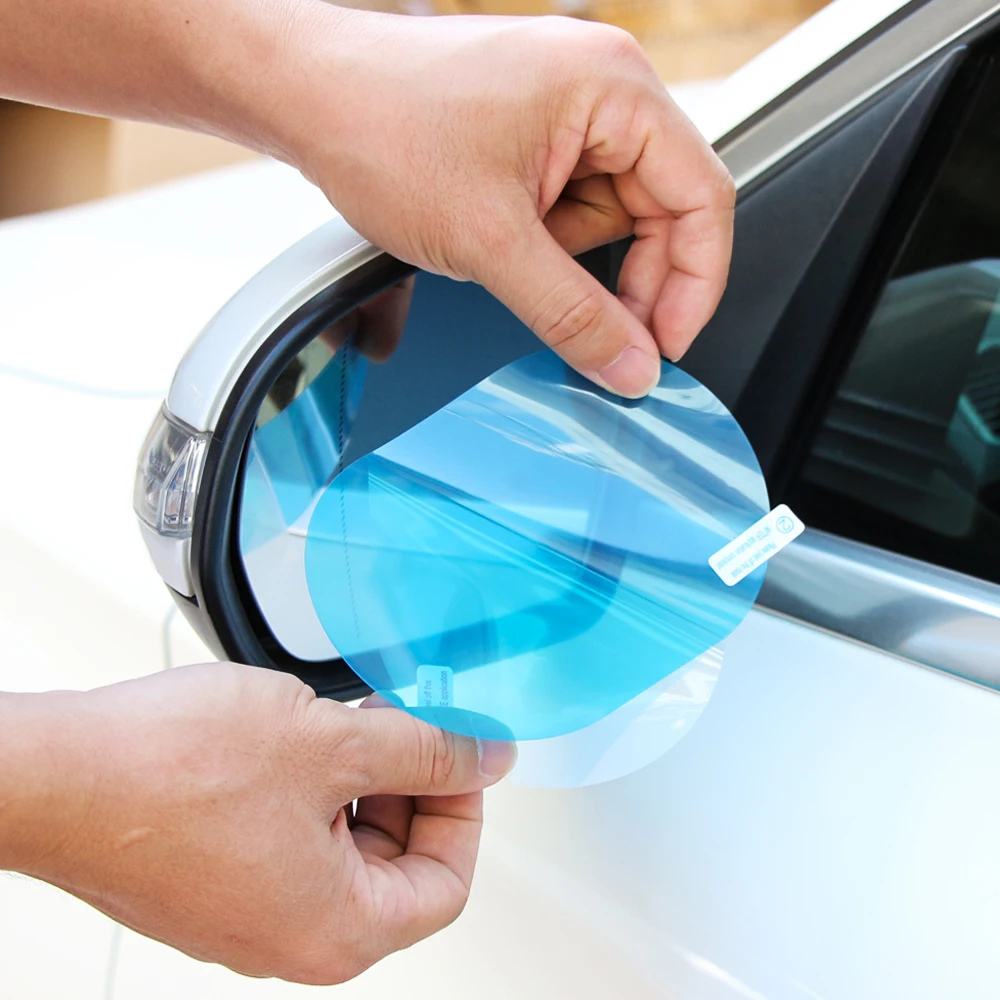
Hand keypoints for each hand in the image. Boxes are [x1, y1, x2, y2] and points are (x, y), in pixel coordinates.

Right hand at [0, 665, 514, 983]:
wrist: (57, 771)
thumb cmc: (172, 771)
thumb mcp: (333, 742)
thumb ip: (427, 749)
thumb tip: (488, 756)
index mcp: (337, 929)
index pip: (446, 883)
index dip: (466, 807)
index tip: (458, 752)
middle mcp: (293, 937)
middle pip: (397, 863)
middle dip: (411, 781)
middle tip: (400, 720)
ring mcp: (249, 910)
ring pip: (344, 843)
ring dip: (361, 776)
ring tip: (343, 717)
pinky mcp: (215, 877)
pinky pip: (293, 835)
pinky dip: (313, 784)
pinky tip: (298, 734)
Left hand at [285, 11, 735, 397]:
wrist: (305, 96)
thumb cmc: (381, 125)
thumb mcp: (490, 241)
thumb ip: (573, 314)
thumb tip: (633, 366)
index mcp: (614, 88)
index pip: (703, 197)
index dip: (695, 284)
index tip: (667, 346)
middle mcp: (602, 90)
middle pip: (664, 211)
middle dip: (634, 285)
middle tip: (609, 344)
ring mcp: (567, 112)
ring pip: (614, 218)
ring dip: (578, 265)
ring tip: (514, 264)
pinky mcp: (535, 136)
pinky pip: (572, 208)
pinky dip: (549, 246)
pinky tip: (504, 248)